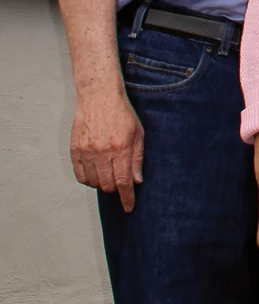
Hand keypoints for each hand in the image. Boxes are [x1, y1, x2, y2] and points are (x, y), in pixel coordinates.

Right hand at [70, 82, 144, 212]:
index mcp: (120, 148)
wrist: (99, 96)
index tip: (128, 207)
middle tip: (120, 185)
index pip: (123, 181)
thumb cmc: (122, 113)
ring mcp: (86, 150)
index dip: (126, 197)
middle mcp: (102, 151)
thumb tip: (137, 181)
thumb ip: (137, 158)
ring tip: (107, 176)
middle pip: (107, 185)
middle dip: (115, 189)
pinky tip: (94, 175)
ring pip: (93, 182)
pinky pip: (79, 174)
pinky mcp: (75, 149)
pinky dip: (87, 180)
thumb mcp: (138, 134)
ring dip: (101, 184)